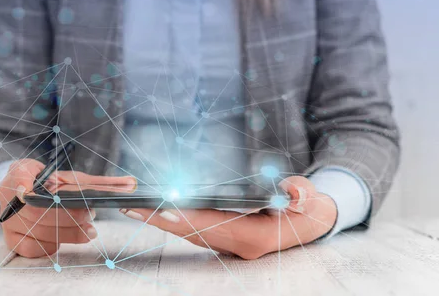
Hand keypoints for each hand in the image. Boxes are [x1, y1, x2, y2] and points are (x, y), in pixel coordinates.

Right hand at [0, 159, 136, 257]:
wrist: (24, 191)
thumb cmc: (53, 182)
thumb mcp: (70, 174)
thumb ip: (97, 180)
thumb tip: (130, 184)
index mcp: (19, 172)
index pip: (24, 177)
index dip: (34, 184)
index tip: (47, 187)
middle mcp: (7, 195)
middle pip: (38, 209)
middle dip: (68, 215)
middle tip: (90, 218)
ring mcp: (7, 219)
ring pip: (37, 229)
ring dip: (67, 233)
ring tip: (89, 231)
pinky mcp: (11, 238)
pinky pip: (31, 248)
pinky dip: (52, 245)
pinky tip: (65, 241)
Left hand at [119, 176, 336, 259]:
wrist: (309, 224)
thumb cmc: (307, 208)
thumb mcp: (309, 198)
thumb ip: (303, 194)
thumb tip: (294, 193)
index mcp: (254, 237)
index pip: (212, 226)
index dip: (186, 218)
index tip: (161, 210)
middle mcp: (237, 246)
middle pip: (192, 232)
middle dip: (160, 220)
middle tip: (129, 206)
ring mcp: (229, 246)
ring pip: (189, 234)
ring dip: (161, 222)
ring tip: (134, 207)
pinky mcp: (224, 240)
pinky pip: (194, 232)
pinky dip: (174, 221)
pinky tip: (157, 211)